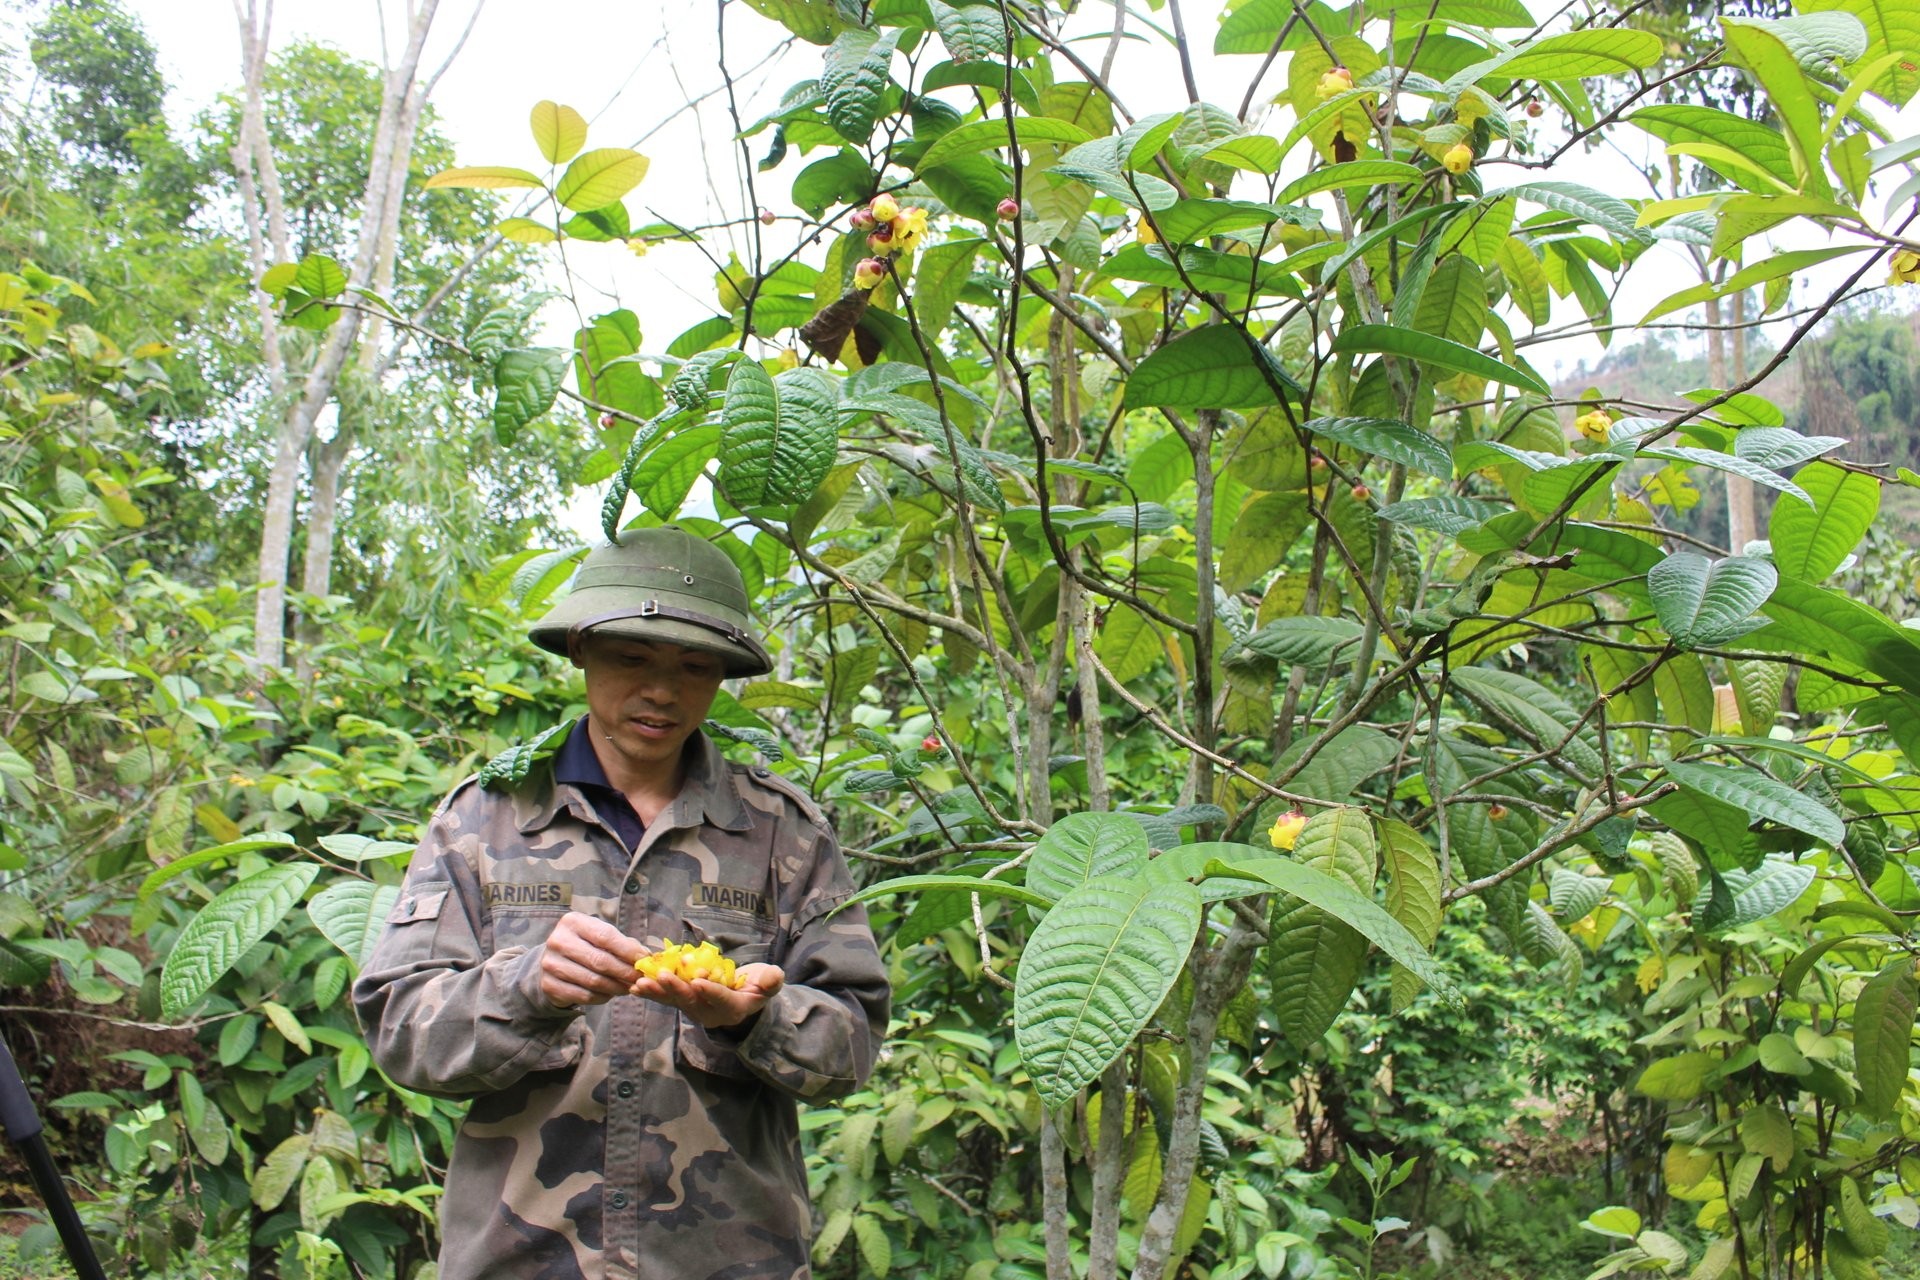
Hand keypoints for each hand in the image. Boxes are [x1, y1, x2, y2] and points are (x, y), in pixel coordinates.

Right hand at [539, 912, 646, 1009]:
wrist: (552, 961)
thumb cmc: (584, 945)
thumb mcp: (599, 936)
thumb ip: (623, 943)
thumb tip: (646, 957)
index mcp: (573, 922)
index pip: (606, 937)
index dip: (628, 950)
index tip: (644, 960)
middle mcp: (558, 941)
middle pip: (599, 961)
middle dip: (624, 972)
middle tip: (639, 979)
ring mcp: (550, 964)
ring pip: (593, 981)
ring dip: (615, 987)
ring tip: (628, 987)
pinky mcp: (549, 985)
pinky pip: (583, 996)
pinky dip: (602, 997)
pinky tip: (610, 994)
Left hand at [631, 962, 784, 1028]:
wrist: (744, 997)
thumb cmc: (758, 985)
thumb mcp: (769, 982)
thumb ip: (771, 980)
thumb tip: (773, 977)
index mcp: (734, 1008)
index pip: (722, 999)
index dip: (711, 991)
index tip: (698, 982)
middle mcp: (711, 1013)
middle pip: (692, 1002)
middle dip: (677, 989)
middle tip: (664, 976)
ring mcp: (695, 1010)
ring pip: (675, 1001)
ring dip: (657, 992)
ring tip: (641, 983)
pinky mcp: (683, 1003)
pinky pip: (665, 999)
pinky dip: (651, 993)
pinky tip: (634, 987)